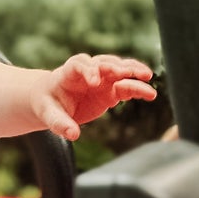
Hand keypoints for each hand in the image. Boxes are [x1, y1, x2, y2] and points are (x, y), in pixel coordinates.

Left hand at [33, 53, 155, 142]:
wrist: (53, 101)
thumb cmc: (48, 104)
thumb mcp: (48, 115)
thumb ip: (60, 123)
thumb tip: (73, 135)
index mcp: (69, 72)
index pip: (79, 65)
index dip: (88, 70)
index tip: (94, 82)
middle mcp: (89, 71)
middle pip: (103, 63)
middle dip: (114, 67)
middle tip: (124, 72)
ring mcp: (102, 79)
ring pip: (119, 69)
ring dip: (132, 70)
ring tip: (147, 76)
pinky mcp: (111, 90)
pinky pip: (126, 86)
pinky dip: (138, 87)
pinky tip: (150, 92)